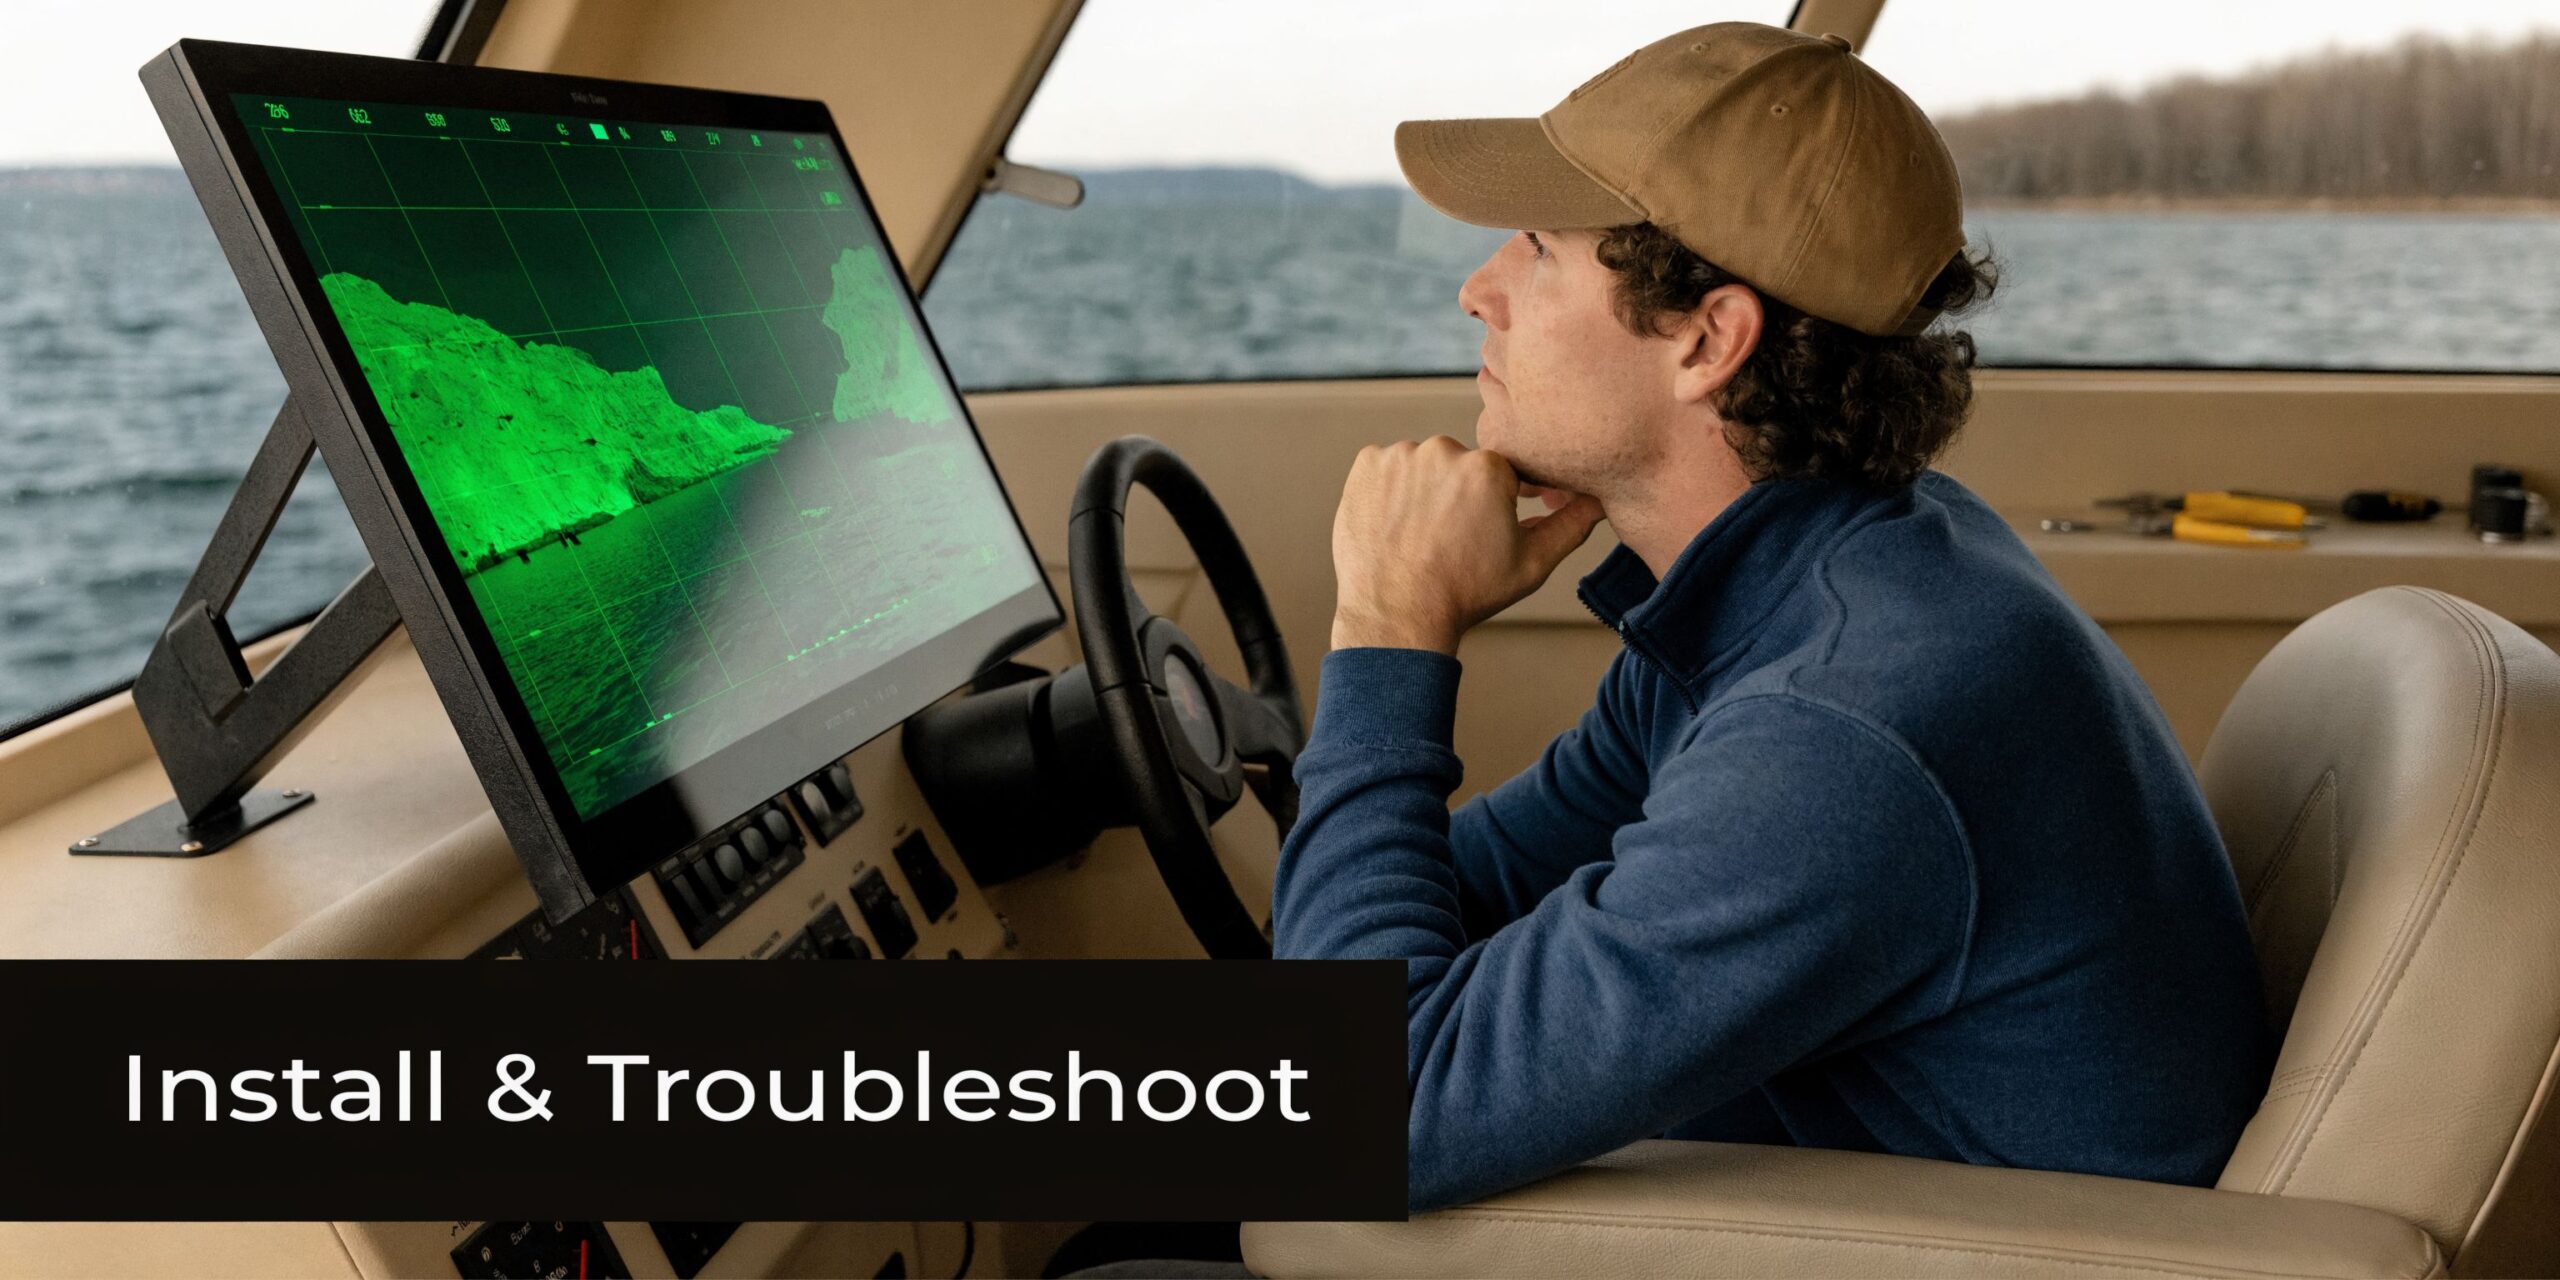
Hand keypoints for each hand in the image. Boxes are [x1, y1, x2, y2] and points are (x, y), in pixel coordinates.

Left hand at [1330, 437, 1606, 653]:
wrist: (1397, 616)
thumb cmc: (1467, 593)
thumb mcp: (1531, 564)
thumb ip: (1571, 525)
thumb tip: (1600, 500)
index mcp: (1489, 468)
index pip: (1502, 474)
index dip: (1495, 505)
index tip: (1481, 533)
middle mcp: (1445, 450)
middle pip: (1460, 466)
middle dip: (1458, 495)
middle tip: (1450, 540)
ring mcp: (1401, 456)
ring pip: (1423, 465)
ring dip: (1424, 490)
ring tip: (1421, 535)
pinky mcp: (1367, 465)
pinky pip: (1386, 466)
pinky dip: (1390, 489)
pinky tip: (1396, 524)